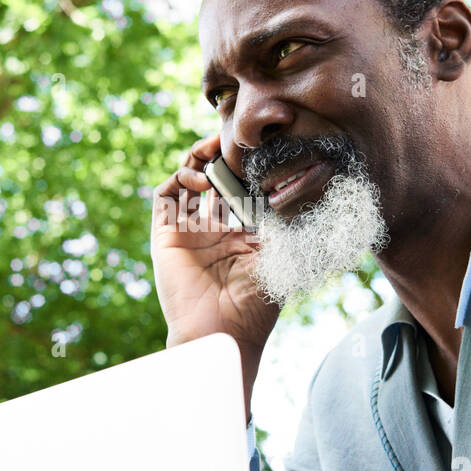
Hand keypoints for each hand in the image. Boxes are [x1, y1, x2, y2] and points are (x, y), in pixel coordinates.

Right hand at [151, 133, 280, 407]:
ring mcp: (187, 229)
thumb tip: (304, 186)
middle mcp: (212, 228)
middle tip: (233, 137)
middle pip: (211, 176)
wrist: (223, 333)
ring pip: (187, 179)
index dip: (246, 164)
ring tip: (215, 148)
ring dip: (198, 159)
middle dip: (220, 154)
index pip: (239, 186)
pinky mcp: (166, 234)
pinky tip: (200, 179)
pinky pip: (165, 196)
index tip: (262, 145)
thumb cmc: (256, 304)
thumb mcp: (279, 255)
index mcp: (239, 232)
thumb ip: (283, 223)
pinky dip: (180, 178)